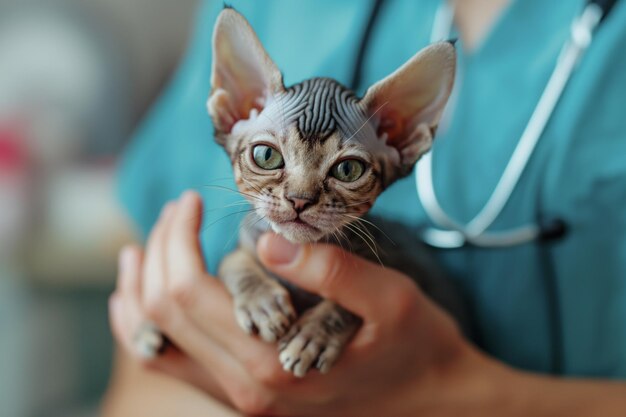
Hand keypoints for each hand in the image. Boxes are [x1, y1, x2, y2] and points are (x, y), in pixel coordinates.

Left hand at [109, 191, 496, 415]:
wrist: (427, 400)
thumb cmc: (414, 345)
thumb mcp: (391, 300)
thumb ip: (331, 271)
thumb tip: (266, 240)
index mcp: (271, 361)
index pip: (187, 292)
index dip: (179, 238)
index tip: (191, 200)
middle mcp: (244, 387)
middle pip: (161, 313)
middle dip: (159, 251)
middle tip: (177, 209)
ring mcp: (239, 396)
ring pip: (155, 345)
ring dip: (140, 291)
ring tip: (140, 249)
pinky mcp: (244, 392)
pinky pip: (175, 362)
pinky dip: (150, 326)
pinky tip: (152, 295)